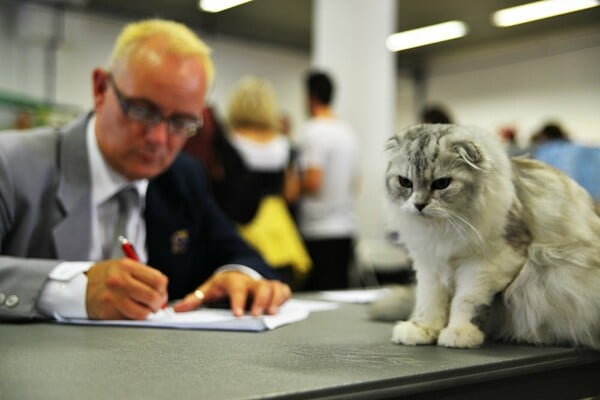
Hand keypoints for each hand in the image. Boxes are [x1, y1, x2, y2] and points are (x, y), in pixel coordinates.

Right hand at [85, 258, 168, 319]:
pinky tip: (130, 311)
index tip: (161, 293)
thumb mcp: (125, 267)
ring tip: (144, 309)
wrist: (81, 285)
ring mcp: (112, 298)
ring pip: (143, 313)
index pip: (158, 280)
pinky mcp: (107, 312)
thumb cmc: (108, 276)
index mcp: (127, 266)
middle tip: (156, 305)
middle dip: (158, 303)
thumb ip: (144, 276)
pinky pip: (129, 320)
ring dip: (147, 313)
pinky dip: (133, 318)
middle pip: (152, 297)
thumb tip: (163, 293)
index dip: (163, 289)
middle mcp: (119, 281)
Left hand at [172, 271, 290, 316]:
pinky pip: (283, 290)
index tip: (237, 314)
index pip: (237, 289)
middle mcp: (251, 281)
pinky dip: (284, 297)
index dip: (238, 301)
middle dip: (260, 301)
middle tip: (257, 315)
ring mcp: (264, 284)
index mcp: (234, 281)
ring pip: (274, 288)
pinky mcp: (275, 288)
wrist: (237, 273)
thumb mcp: (208, 290)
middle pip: (261, 287)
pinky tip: (281, 307)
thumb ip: (194, 300)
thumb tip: (177, 310)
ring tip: (272, 314)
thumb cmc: (223, 285)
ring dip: (275, 300)